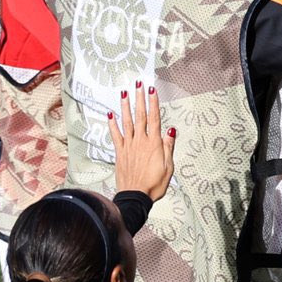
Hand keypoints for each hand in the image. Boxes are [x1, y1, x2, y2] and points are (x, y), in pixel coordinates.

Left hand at [108, 82, 175, 200]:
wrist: (135, 196)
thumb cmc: (154, 184)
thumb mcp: (168, 167)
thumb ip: (168, 147)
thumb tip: (171, 130)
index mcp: (154, 144)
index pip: (155, 118)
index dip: (153, 103)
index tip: (152, 90)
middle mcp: (140, 141)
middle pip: (140, 115)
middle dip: (139, 98)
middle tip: (138, 84)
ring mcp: (129, 145)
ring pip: (127, 121)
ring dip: (126, 106)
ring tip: (124, 93)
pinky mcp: (120, 152)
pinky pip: (115, 135)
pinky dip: (112, 124)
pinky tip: (110, 114)